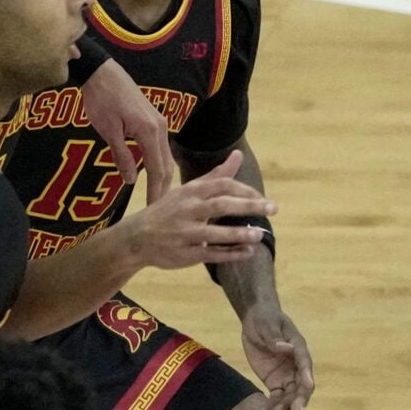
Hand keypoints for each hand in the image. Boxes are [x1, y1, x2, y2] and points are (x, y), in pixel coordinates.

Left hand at [82, 58, 180, 200]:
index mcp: (150, 132)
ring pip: (166, 157)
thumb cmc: (101, 99)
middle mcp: (160, 128)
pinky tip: (153, 174)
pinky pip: (161, 148)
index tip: (154, 210)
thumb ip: (122, 155)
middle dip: (164, 188)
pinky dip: (159, 164)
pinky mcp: (154, 119)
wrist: (102, 72)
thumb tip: (131, 180)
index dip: (156, 192)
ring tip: (157, 196)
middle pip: (167, 165)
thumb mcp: (108, 130)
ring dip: (163, 177)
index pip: (157, 170)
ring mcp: (160, 123)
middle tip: (158, 210)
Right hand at [118, 150, 272, 269]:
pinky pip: (211, 254)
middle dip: (249, 206)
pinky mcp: (185, 254)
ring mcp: (185, 233)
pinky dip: (231, 254)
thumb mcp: (189, 190)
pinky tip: (248, 252)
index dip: (245, 190)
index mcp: (191, 192)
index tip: (263, 198)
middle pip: (221, 205)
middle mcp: (188, 210)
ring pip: (215, 233)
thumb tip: (238, 155)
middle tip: (273, 208)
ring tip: (260, 235)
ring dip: (239, 234)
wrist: (136, 238)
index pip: (222, 185)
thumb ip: (216, 175)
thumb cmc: (168, 211)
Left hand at [241, 302, 315, 409]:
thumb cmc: (265, 319)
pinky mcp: (274, 381)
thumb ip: (275, 338)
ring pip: (290, 395)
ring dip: (285, 407)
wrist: (256, 321)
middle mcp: (296, 365)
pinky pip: (276, 396)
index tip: (308, 385)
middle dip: (300, 399)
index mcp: (298, 348)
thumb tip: (286, 348)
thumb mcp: (268, 325)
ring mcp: (286, 375)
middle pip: (301, 384)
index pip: (305, 363)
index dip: (307, 375)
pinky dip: (272, 406)